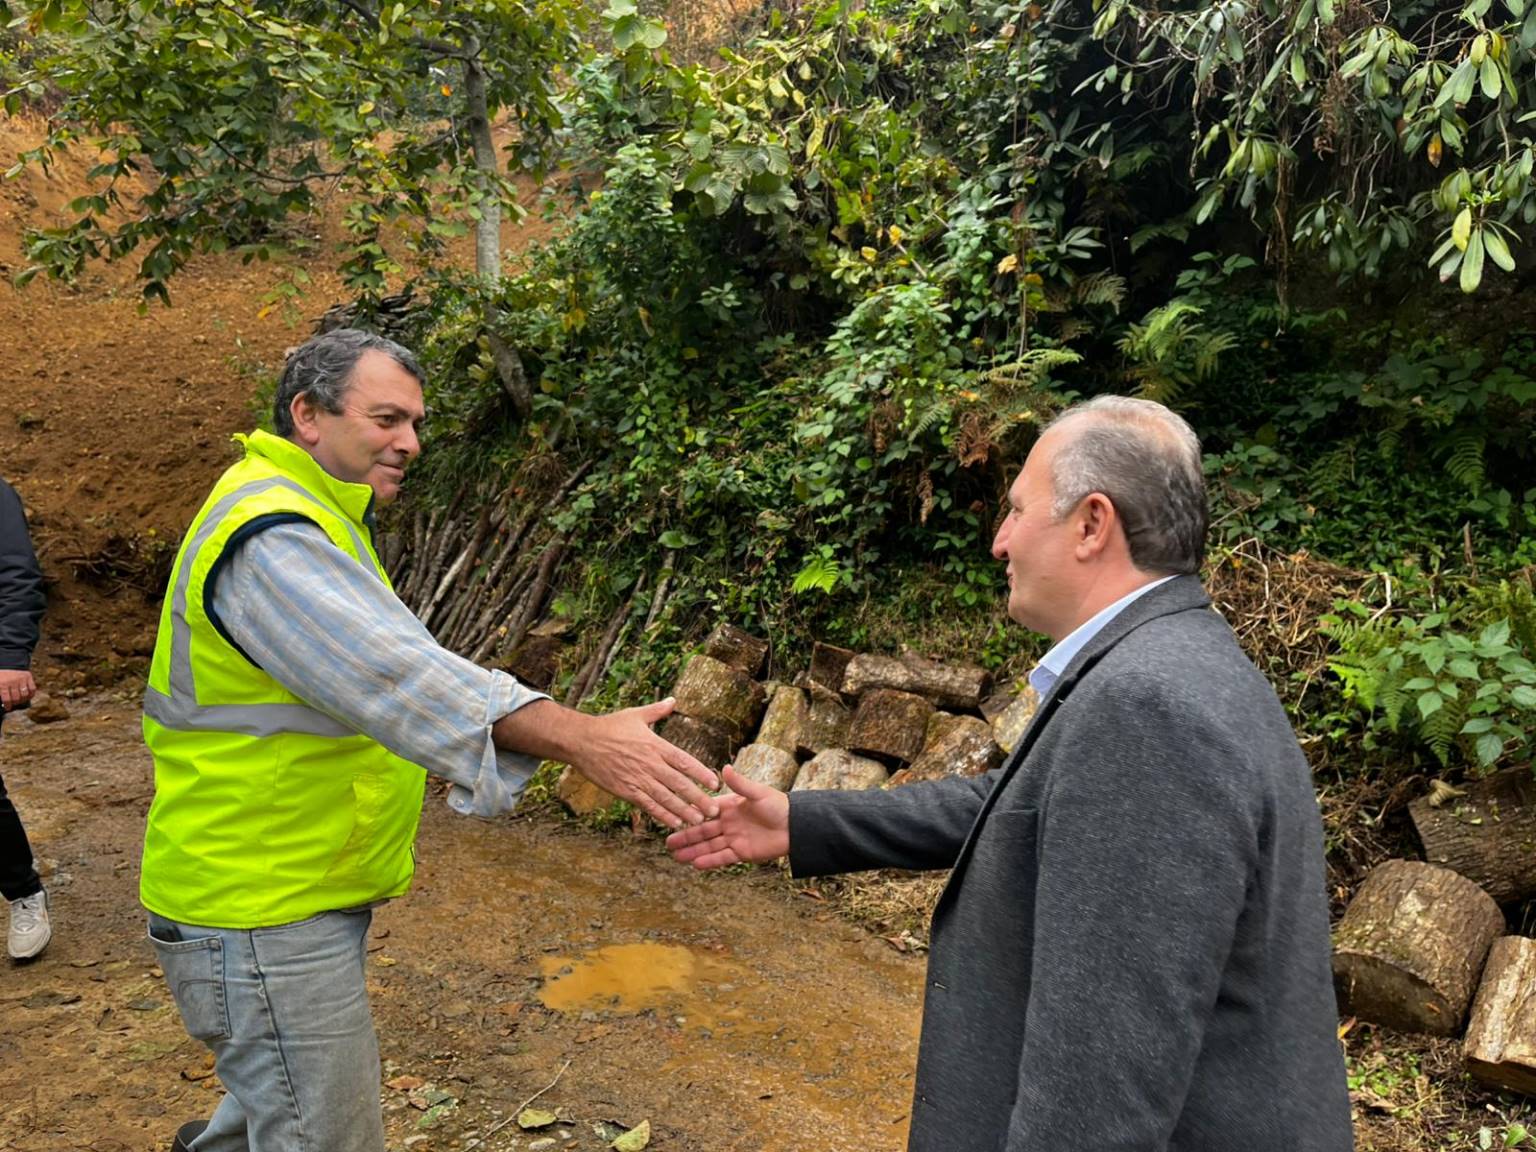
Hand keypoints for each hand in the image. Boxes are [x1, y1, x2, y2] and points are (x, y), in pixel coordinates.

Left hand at [0, 669, 34, 711]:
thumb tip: (3, 704)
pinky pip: (32, 689)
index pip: (7, 699)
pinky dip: (31, 694)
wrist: (7, 664)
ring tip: (20, 701)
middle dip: (15, 703)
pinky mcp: (28, 676)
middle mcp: (13, 681)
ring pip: (25, 694)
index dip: (8, 705)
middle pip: (17, 698)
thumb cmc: (1, 676)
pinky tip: (27, 696)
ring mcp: (21, 678)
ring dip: (23, 700)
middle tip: (14, 704)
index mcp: (2, 684)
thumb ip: (0, 693)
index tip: (8, 708)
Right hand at [567, 698, 721, 829]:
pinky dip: (662, 815)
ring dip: (684, 810)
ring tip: (699, 821)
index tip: (715, 783)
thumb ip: (657, 710)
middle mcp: (650, 763)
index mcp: (655, 745)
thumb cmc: (610, 726)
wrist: (582, 741)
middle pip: (679, 783)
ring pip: (665, 798)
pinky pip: (647, 805)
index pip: (684, 761)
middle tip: (714, 810)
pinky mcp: (625, 791)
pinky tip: (674, 823)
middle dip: (698, 798)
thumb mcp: (635, 714)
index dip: (701, 772)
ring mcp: (637, 779)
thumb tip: (673, 700)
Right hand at [667, 766, 788, 869]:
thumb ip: (740, 783)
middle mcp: (729, 823)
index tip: (673, 815)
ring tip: (676, 856)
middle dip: (686, 837)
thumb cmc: (779, 805)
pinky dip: (709, 860)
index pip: (705, 811)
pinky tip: (694, 864)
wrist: (796, 826)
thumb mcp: (758, 793)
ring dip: (693, 851)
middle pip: (703, 831)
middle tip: (668, 842)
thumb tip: (724, 767)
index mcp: (730, 806)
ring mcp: (734, 839)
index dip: (690, 814)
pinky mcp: (742, 853)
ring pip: (709, 846)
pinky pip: (722, 857)